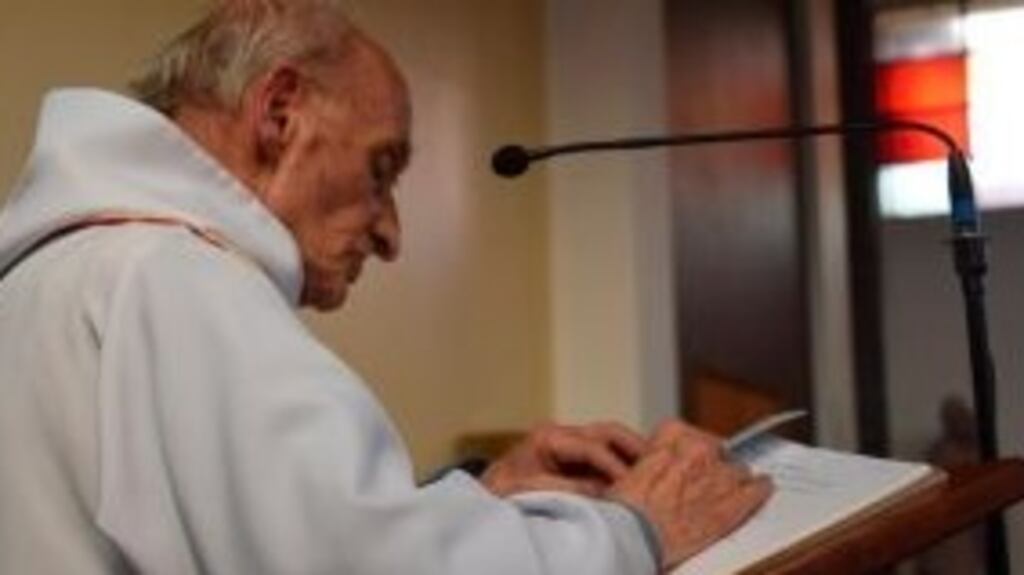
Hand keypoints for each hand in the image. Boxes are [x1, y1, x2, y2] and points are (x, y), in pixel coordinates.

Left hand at [481, 422, 646, 497]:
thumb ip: (565, 488)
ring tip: (653, 471)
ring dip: (631, 455)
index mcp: (549, 437)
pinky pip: (604, 456)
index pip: (593, 446)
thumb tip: (602, 490)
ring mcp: (569, 445)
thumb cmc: (501, 491)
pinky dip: (621, 464)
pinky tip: (636, 479)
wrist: (484, 496)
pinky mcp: (573, 459)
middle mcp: (562, 435)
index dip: (615, 465)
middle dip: (634, 447)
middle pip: (608, 432)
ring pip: (610, 441)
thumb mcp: (529, 489)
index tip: (631, 485)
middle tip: (657, 464)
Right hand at [607, 420, 772, 570]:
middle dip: (712, 463)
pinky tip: (762, 488)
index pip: (689, 432)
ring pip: (739, 469)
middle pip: (717, 449)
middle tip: (702, 479)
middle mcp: (699, 452)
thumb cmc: (626, 509)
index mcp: (672, 437)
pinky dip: (760, 489)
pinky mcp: (731, 506)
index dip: (689, 447)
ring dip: (733, 478)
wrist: (633, 535)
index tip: (689, 455)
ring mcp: (718, 478)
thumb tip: (656, 470)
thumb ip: (651, 462)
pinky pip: (757, 490)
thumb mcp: (629, 470)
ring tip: (728, 489)